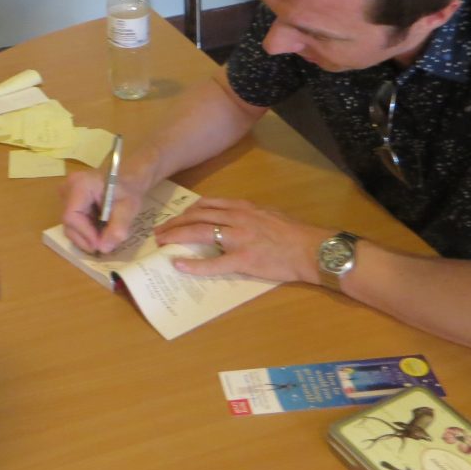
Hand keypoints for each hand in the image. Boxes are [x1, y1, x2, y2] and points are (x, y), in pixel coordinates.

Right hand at [60, 166, 143, 254]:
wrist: (125, 176)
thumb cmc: (128, 187)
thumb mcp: (129, 207)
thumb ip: (118, 227)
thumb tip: (104, 248)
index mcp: (80, 185)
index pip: (72, 216)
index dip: (85, 234)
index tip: (101, 245)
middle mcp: (67, 189)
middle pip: (69, 223)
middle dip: (86, 239)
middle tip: (105, 246)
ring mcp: (65, 195)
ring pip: (70, 226)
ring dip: (87, 237)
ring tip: (104, 237)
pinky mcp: (68, 202)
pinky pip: (73, 223)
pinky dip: (86, 232)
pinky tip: (100, 230)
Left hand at [153, 197, 329, 283]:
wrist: (311, 249)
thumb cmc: (293, 233)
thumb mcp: (267, 214)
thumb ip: (246, 215)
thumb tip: (228, 219)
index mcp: (243, 207)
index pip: (206, 204)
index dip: (186, 211)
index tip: (175, 217)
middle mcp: (237, 218)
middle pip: (197, 216)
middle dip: (175, 222)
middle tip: (159, 231)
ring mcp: (239, 238)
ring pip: (200, 232)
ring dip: (177, 236)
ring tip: (162, 242)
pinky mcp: (243, 260)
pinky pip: (213, 263)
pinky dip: (193, 264)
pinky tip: (179, 265)